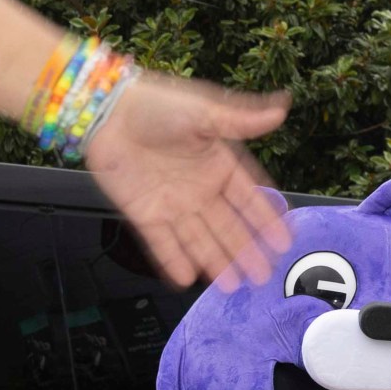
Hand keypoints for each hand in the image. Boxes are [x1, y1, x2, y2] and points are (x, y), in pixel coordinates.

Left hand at [84, 71, 288, 288]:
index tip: (283, 241)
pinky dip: (173, 260)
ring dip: (215, 261)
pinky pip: (161, 242)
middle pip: (227, 225)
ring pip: (198, 238)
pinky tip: (187, 278)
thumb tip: (282, 110)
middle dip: (245, 250)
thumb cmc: (155, 104)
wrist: (107, 112)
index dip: (265, 219)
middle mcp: (198, 187)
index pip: (247, 198)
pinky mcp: (144, 212)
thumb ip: (242, 120)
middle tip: (263, 274)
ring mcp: (172, 202)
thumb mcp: (203, 111)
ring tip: (233, 285)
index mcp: (217, 163)